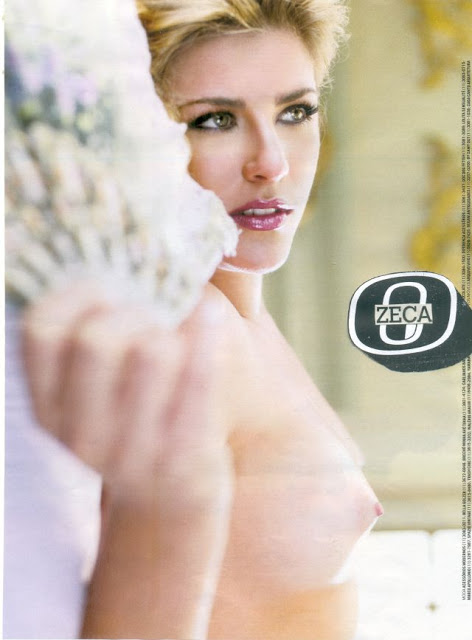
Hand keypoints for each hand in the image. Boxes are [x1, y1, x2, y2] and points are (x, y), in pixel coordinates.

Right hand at [21, 280, 231, 509]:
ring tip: (174, 331)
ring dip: (170, 325)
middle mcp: (78, 432)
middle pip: (97, 336)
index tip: (106, 283)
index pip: (41, 328)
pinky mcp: (180, 459)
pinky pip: (199, 377)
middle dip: (131, 309)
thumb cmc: (136, 420)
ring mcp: (129, 452)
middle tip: (148, 312)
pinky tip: (210, 314)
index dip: (76, 291)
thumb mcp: (97, 390)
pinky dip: (206, 336)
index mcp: (48, 406)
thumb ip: (97, 330)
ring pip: (152, 351)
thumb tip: (128, 243)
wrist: (168, 497)